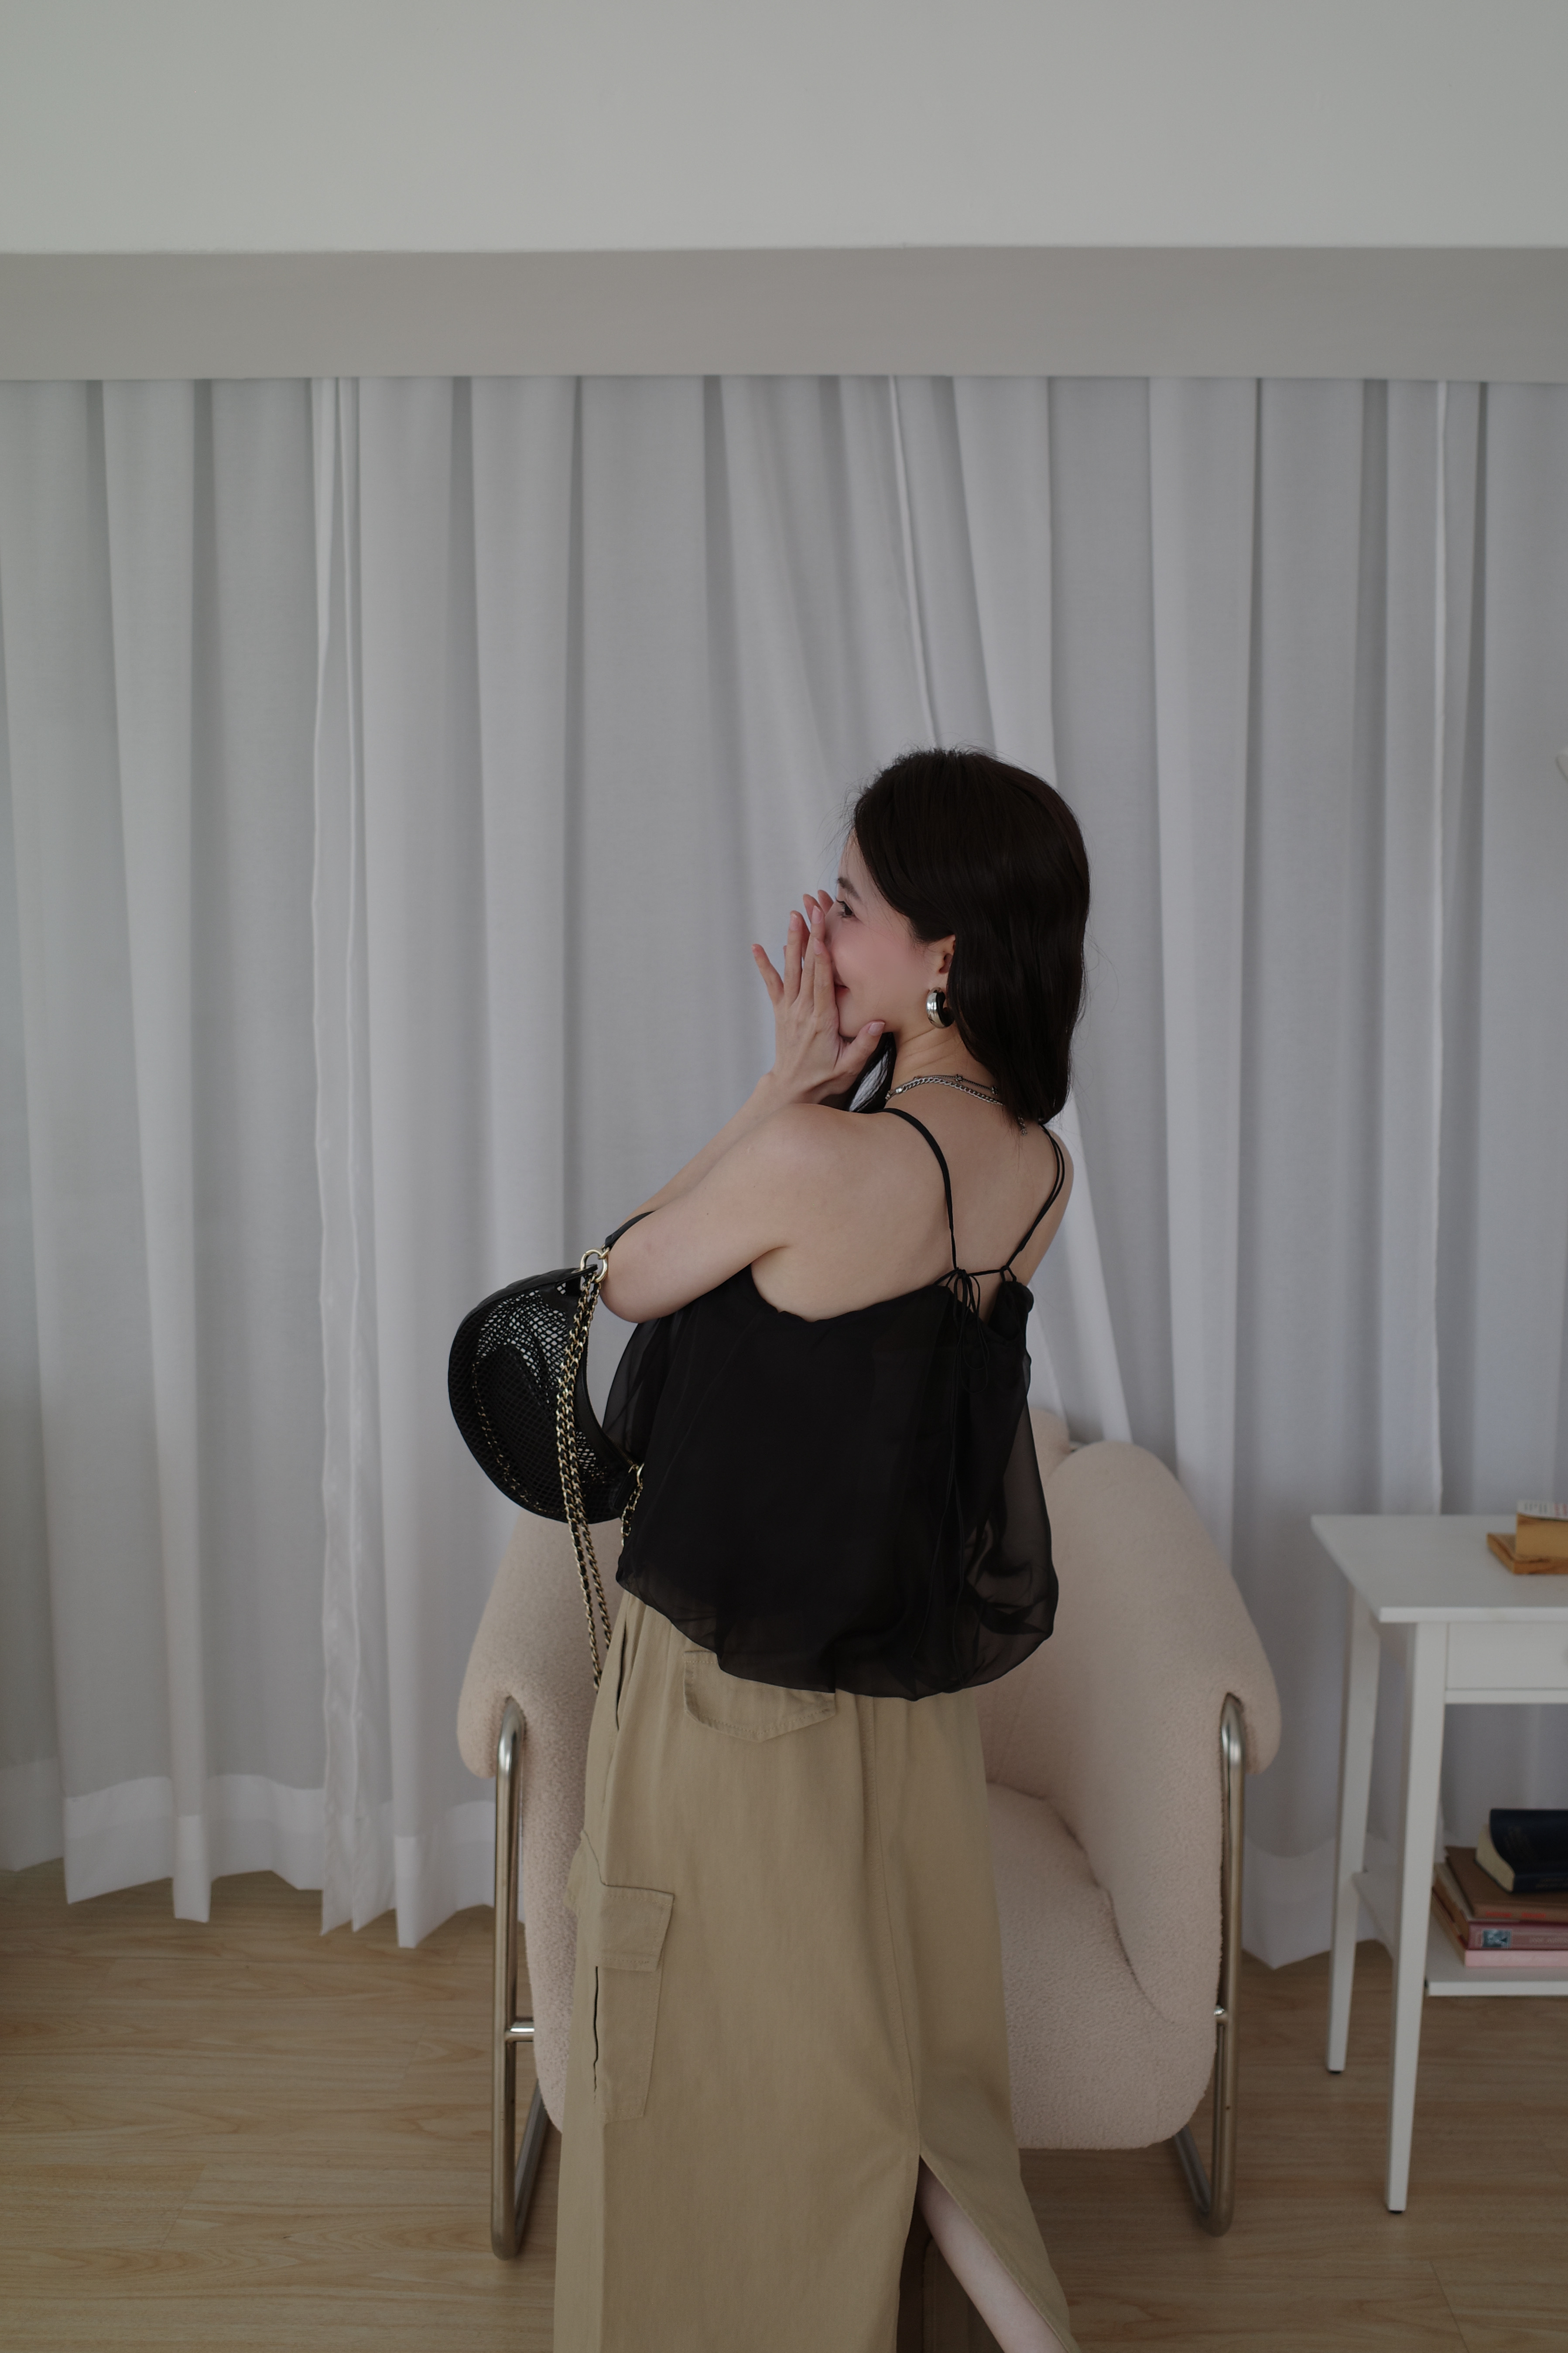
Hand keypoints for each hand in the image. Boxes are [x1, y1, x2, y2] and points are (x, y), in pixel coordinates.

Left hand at [751, 896, 883, 1105]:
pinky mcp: (781, 1011)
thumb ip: (864, 1045)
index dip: (822, 959)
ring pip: (791, 970)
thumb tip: (878, 1021)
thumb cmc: (825, 1078)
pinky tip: (757, 947)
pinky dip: (764, 965)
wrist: (793, 1089)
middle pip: (808, 969)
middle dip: (811, 937)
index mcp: (822, 1021)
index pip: (822, 984)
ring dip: (793, 941)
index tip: (823, 935)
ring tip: (794, 915)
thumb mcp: (850, 1067)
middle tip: (814, 911)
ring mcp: (789, 1009)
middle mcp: (803, 1011)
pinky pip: (772, 984)